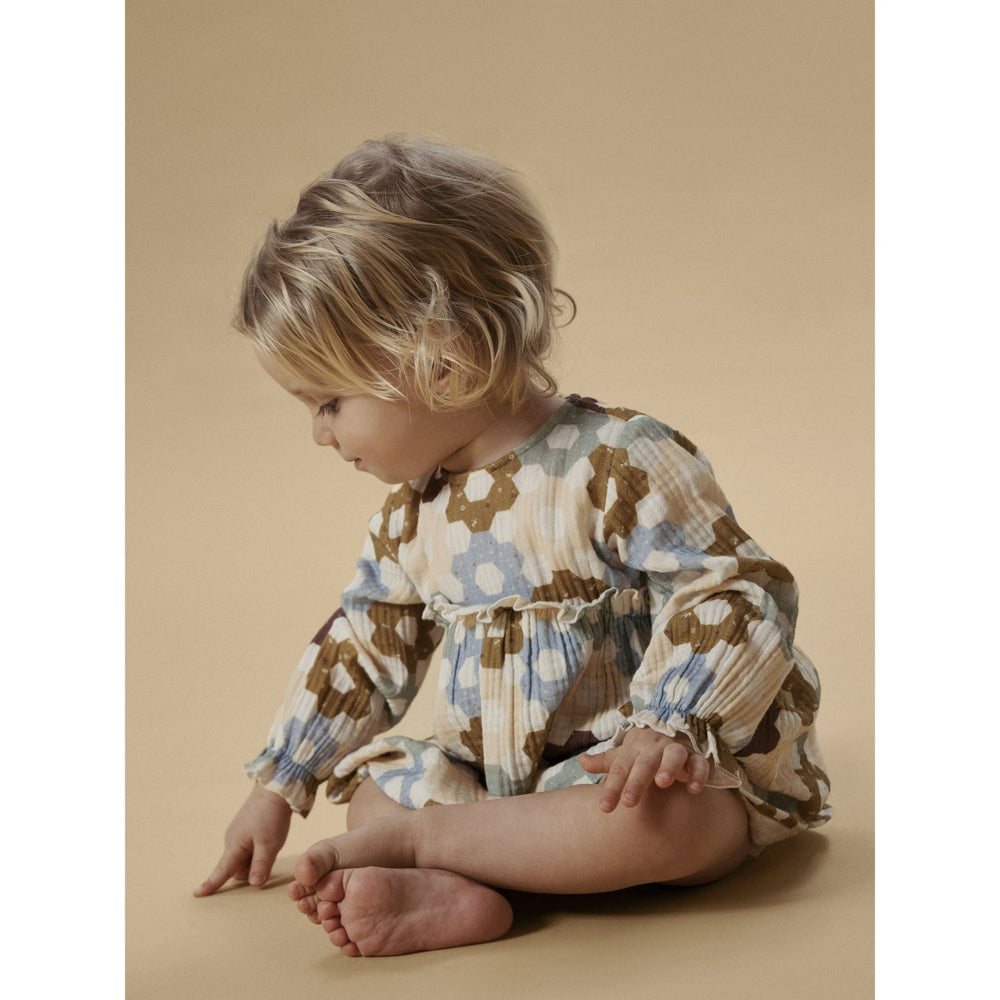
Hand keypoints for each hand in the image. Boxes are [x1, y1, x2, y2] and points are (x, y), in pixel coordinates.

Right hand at [194, 783, 292, 895]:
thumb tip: (253, 885)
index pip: (222, 871)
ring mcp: (238, 834)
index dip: (211, 884)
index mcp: (234, 846)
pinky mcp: (245, 829)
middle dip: (250, 869)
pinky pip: (248, 848)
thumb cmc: (271, 816)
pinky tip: (268, 836)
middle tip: (268, 852)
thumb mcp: (270, 844)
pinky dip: (257, 849)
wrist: (274, 789)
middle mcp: (231, 841)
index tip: (197, 894)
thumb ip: (261, 866)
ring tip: (269, 841)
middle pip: (237, 868)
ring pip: (244, 858)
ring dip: (255, 858)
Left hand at [579, 727, 709, 811]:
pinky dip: (698, 774)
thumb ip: (604, 761)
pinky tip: (693, 789)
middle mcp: (653, 749)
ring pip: (673, 756)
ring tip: (662, 783)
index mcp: (633, 751)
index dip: (611, 788)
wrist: (670, 727)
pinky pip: (699, 762)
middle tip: (628, 802)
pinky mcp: (695, 756)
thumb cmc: (643, 750)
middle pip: (643, 764)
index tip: (604, 808)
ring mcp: (675, 750)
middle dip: (636, 782)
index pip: (619, 769)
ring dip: (668, 768)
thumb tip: (581, 761)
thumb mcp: (624, 755)